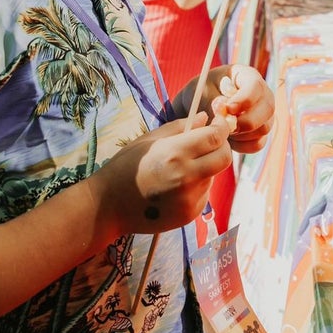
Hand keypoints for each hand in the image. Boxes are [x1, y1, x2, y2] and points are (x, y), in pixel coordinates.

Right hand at [97, 113, 232, 234]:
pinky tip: (175, 187)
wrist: (108, 206)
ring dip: (206, 167)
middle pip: (224, 158)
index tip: (217, 123)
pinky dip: (197, 186)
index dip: (221, 128)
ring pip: (213, 176)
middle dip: (221, 147)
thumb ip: (180, 127)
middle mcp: (186, 177)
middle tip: (210, 143)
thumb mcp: (149, 140)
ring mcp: (189, 199)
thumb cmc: (126, 167)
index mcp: (175, 153)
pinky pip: (203, 194)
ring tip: (180, 168)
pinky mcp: (189, 215)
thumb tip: (205, 118)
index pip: (215, 137)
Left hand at [208, 64, 274, 152]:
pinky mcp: (260, 132)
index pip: (256, 86)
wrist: (199, 109)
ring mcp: (264, 114)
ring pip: (264, 128)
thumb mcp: (202, 91)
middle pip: (268, 108)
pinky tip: (229, 139)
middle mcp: (262, 94)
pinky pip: (258, 143)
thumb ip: (212, 99)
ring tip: (224, 131)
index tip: (229, 109)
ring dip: (242, 134)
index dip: (245, 99)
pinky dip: (242, 145)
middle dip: (246, 121)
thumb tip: (224, 112)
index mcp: (247, 76)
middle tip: (226, 127)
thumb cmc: (201, 94)